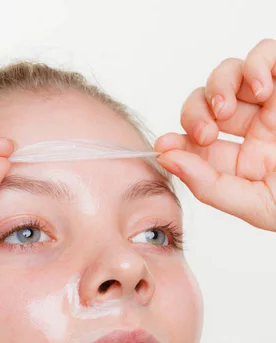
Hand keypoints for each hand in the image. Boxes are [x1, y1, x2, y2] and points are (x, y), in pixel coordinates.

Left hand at [155, 38, 275, 230]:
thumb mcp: (254, 203)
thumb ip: (209, 185)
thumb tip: (166, 158)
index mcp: (242, 160)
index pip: (198, 143)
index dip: (177, 140)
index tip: (164, 145)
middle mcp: (254, 128)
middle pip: (206, 103)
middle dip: (195, 114)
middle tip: (203, 131)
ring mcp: (274, 102)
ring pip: (229, 74)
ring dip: (218, 87)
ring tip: (226, 110)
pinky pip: (268, 53)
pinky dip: (257, 63)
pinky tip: (260, 89)